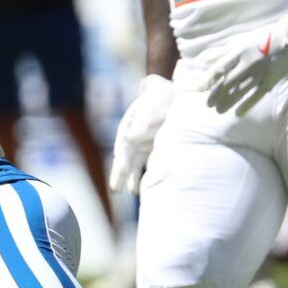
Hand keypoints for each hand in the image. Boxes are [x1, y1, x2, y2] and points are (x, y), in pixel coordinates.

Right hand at [108, 74, 172, 195]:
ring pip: (132, 164)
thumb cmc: (158, 98)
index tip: (121, 166)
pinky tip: (137, 190)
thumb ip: (141, 122)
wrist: (172, 96)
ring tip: (127, 192)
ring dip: (129, 178)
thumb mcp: (150, 106)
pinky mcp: (152, 150)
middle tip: (115, 188)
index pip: (123, 143)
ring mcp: (141, 145)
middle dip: (120, 172)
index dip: (122, 155)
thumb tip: (130, 138)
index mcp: (128, 126)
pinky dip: (140, 177)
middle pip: (124, 157)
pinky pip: (143, 165)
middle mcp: (132, 138)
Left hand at [201, 13, 287, 115]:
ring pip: (241, 91)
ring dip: (228, 102)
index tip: (198, 89)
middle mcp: (250, 61)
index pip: (219, 68)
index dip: (207, 80)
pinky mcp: (272, 79)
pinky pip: (257, 95)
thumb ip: (221, 51)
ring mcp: (261, 72)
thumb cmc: (260, 37)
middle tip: (209, 104)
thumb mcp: (239, 40)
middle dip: (216, 95)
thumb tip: (202, 61)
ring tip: (219, 110)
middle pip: (228, 82)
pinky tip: (238, 113)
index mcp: (239, 50)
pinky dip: (247, 105)